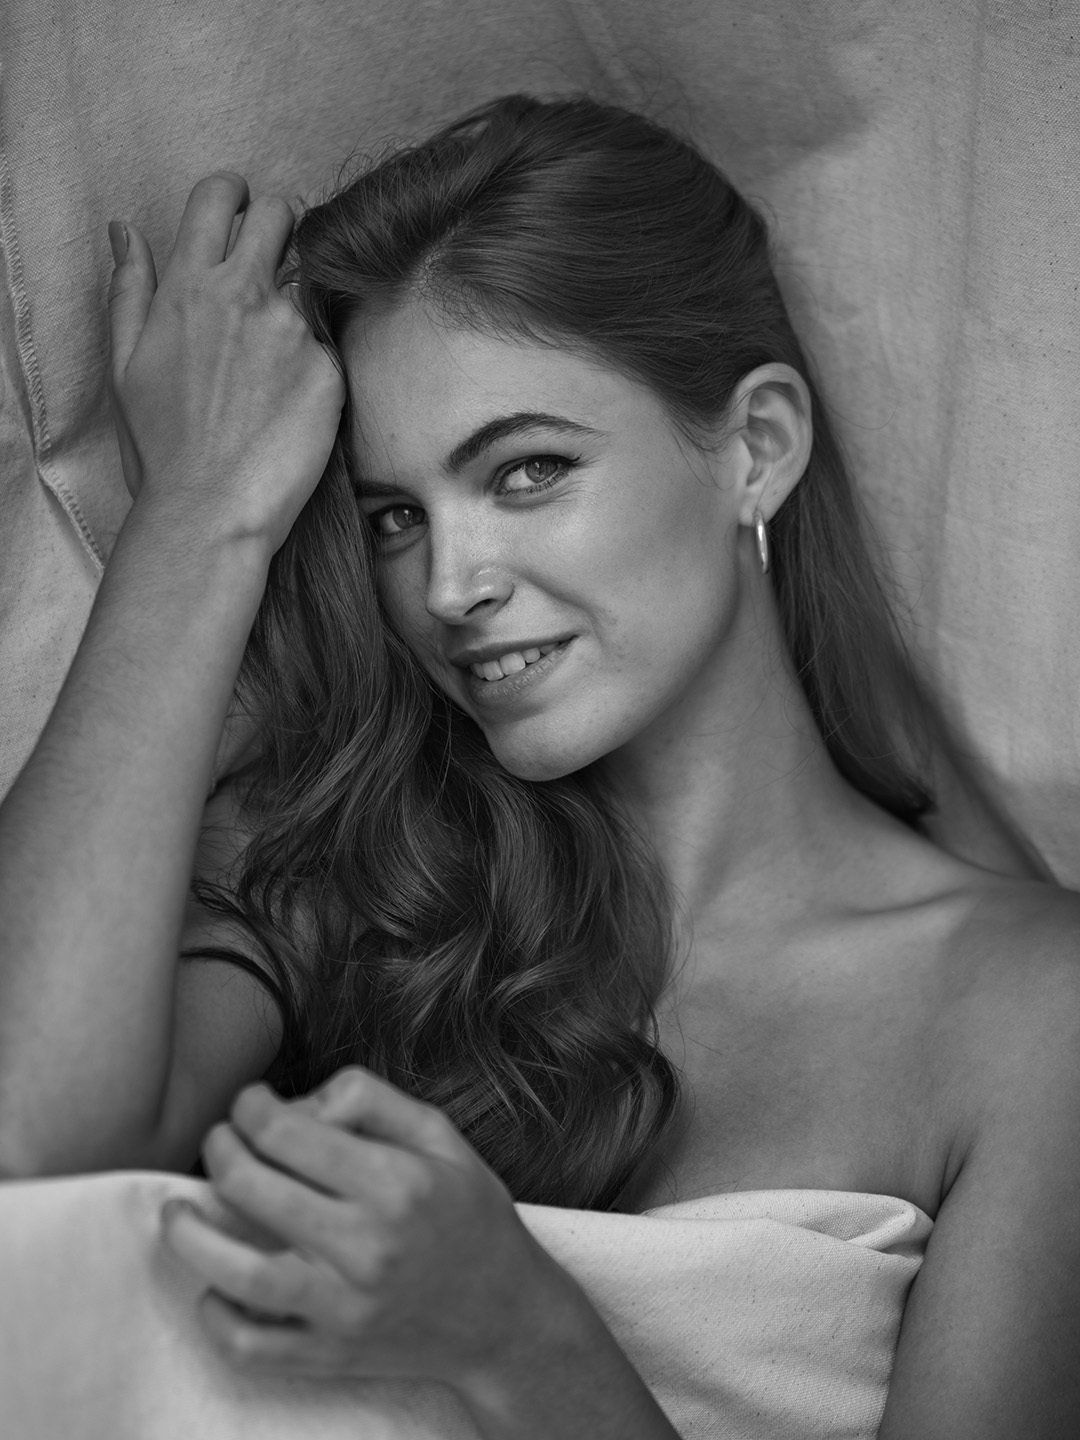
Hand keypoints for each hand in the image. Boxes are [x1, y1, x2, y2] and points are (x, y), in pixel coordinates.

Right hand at [107, 173, 344, 550]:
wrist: (210, 511)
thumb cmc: (161, 448)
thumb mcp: (125, 364)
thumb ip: (131, 289)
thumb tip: (127, 231)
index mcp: (189, 287)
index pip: (220, 196)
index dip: (235, 194)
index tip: (241, 208)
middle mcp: (245, 295)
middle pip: (283, 214)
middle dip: (281, 223)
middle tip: (275, 258)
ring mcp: (293, 331)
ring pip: (308, 288)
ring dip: (295, 310)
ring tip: (274, 369)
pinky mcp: (329, 371)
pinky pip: (328, 349)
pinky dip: (315, 368)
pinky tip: (292, 408)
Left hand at [160, 1069, 571, 1390]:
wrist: (505, 1317)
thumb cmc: (470, 1215)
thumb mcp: (441, 1136)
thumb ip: (372, 1100)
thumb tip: (301, 1101)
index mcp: (394, 1182)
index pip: (289, 1132)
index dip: (252, 1106)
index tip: (250, 1102)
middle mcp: (365, 1244)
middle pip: (253, 1189)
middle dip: (219, 1150)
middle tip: (218, 1139)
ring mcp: (344, 1306)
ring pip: (238, 1273)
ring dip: (190, 1236)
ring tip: (176, 1211)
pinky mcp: (331, 1354)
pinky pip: (252, 1347)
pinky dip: (217, 1318)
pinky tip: (211, 1287)